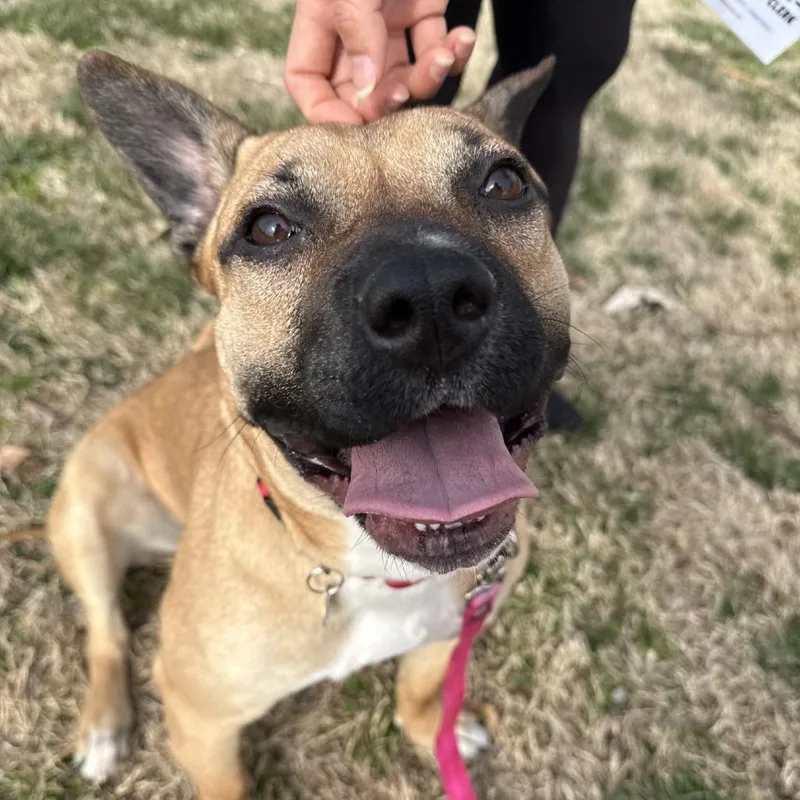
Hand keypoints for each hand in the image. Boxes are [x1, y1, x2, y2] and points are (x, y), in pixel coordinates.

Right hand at [285, 0, 475, 123]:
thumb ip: (359, 32)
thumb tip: (368, 92)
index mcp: (321, 20)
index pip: (307, 83)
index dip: (324, 112)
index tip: (354, 126)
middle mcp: (353, 29)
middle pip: (360, 91)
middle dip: (383, 101)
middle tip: (402, 93)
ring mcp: (390, 23)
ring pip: (402, 78)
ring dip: (426, 80)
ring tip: (444, 57)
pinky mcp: (426, 13)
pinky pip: (436, 52)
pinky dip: (452, 54)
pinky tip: (463, 39)